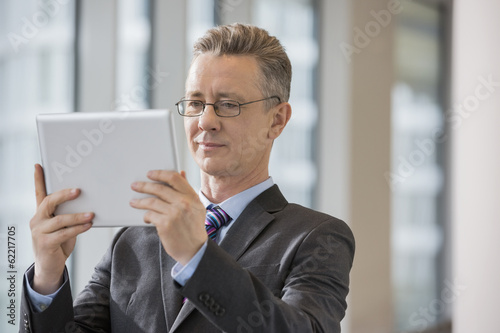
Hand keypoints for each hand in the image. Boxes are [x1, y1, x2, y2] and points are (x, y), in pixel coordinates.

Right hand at [30, 164, 93, 294]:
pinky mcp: (45, 243)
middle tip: (78, 191)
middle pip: (49, 202)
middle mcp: (37, 220)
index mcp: (41, 213)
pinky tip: (88, 225)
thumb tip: (86, 203)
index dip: (38, 179)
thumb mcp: (62, 227)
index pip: (39, 193)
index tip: (39, 165)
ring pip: (60, 220)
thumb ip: (68, 214)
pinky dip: (78, 228)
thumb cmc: (58, 243)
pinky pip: (64, 233)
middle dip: (63, 195)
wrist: (50, 267)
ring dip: (77, 216)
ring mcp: (39, 232)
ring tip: (91, 214)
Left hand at [129, 170, 206, 264]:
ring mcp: (174, 213)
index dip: (160, 174)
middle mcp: (184, 203)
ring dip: (140, 201)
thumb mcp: (196, 207)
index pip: (175, 178)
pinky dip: (146, 215)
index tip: (150, 174)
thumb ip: (187, 190)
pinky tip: (145, 217)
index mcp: (192, 197)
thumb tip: (181, 173)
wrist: (195, 250)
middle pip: (160, 188)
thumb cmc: (194, 228)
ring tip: (134, 202)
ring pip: (152, 201)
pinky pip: (150, 215)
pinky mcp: (165, 225)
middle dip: (144, 186)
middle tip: (135, 185)